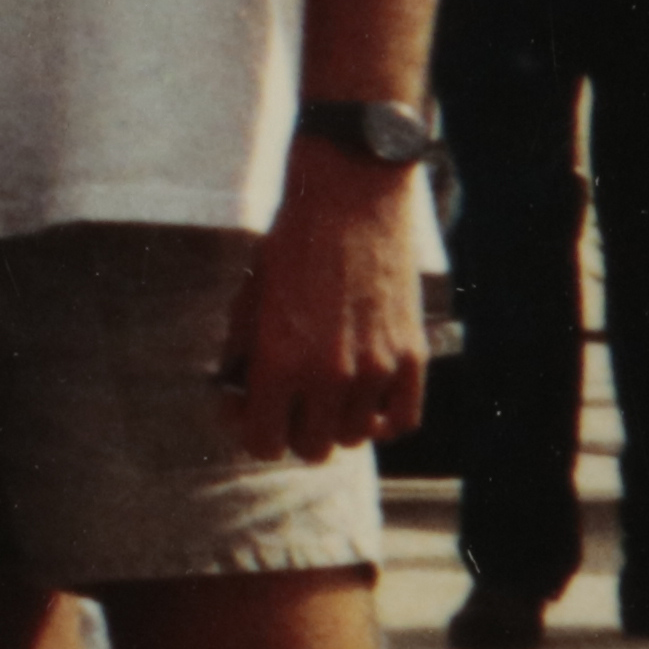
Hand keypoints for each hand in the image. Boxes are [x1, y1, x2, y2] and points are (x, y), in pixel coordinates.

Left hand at [222, 163, 428, 463]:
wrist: (350, 199)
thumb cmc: (290, 245)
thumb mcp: (249, 300)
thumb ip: (243, 356)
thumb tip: (237, 395)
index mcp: (280, 363)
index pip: (263, 443)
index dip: (248, 428)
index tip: (245, 404)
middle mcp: (330, 376)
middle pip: (312, 449)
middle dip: (291, 429)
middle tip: (285, 398)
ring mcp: (377, 370)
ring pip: (356, 438)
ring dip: (336, 422)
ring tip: (324, 389)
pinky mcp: (411, 356)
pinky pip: (402, 421)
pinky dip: (382, 419)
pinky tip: (363, 398)